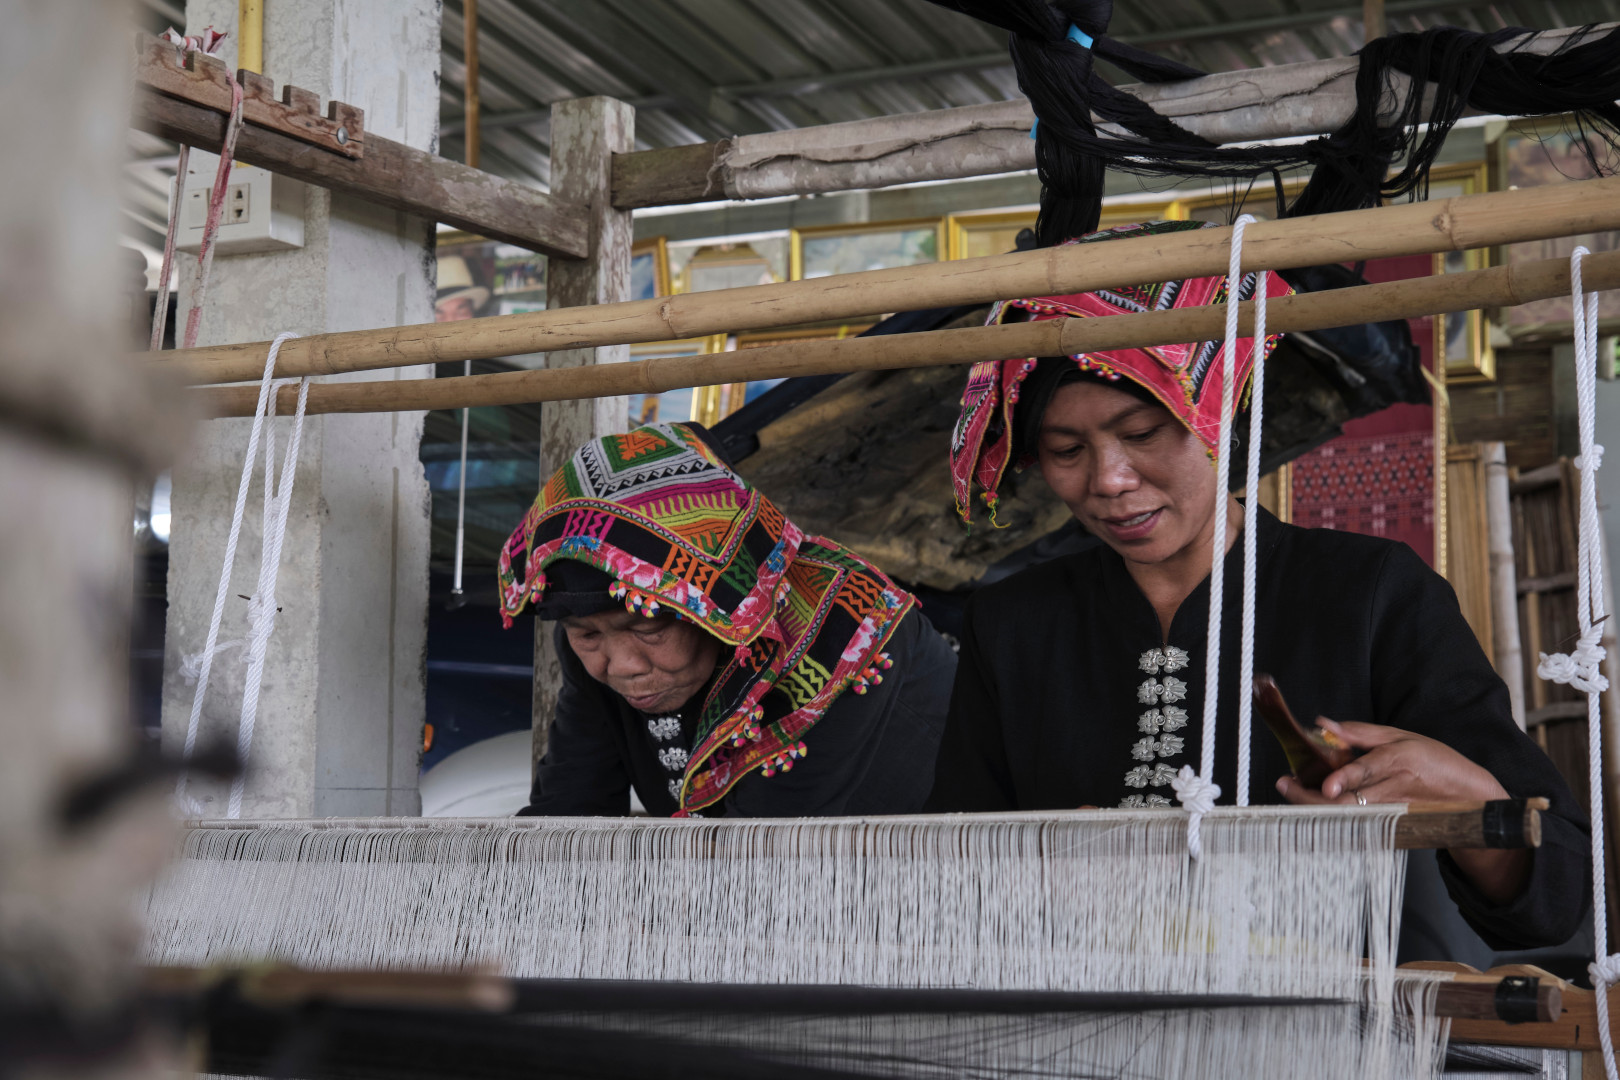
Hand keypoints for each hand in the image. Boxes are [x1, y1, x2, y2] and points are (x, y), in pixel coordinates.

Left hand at [1274, 718, 1507, 805]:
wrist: (1468, 795)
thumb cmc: (1435, 760)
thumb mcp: (1401, 736)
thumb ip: (1360, 732)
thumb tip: (1324, 724)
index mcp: (1397, 760)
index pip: (1367, 770)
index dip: (1346, 778)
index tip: (1328, 785)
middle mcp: (1393, 787)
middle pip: (1349, 799)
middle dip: (1313, 795)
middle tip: (1285, 785)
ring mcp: (1392, 808)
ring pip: (1349, 812)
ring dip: (1318, 805)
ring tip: (1293, 791)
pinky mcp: (1391, 822)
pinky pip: (1357, 820)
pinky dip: (1333, 814)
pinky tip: (1314, 805)